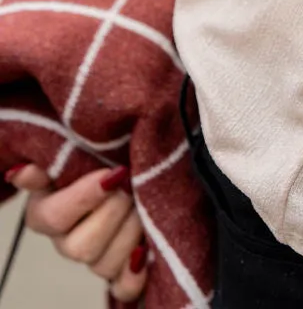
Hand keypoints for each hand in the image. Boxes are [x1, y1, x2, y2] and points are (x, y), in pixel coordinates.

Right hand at [5, 162, 149, 302]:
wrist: (124, 168)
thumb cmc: (94, 159)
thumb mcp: (71, 154)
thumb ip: (45, 167)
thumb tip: (20, 173)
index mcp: (45, 214)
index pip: (55, 218)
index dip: (85, 197)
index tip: (113, 173)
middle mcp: (66, 242)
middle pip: (81, 248)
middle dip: (113, 212)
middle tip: (130, 186)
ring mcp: (93, 258)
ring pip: (103, 265)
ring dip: (130, 232)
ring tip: (142, 205)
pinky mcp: (118, 270)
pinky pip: (122, 287)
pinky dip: (134, 275)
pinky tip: (143, 252)